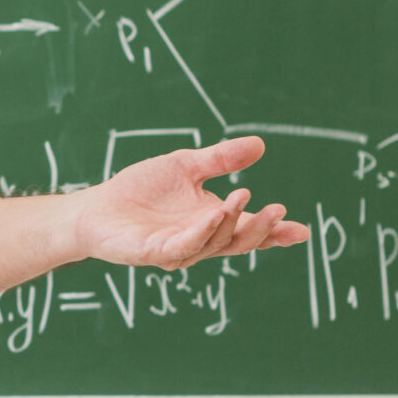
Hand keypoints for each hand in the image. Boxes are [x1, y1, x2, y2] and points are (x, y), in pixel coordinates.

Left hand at [69, 136, 309, 270]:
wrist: (96, 207)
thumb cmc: (140, 190)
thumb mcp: (186, 166)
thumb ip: (221, 159)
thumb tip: (260, 145)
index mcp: (211, 222)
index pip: (248, 230)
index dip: (275, 233)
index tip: (302, 230)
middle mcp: (200, 240)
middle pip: (238, 241)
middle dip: (260, 229)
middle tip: (277, 210)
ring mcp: (178, 250)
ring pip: (214, 243)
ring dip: (232, 222)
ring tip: (243, 196)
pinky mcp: (154, 253)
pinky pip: (183, 246)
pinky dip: (202, 232)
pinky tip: (214, 214)